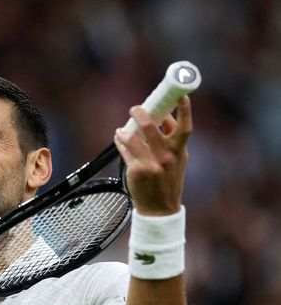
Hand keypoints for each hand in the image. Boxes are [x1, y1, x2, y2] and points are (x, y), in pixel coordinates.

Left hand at [114, 96, 191, 215]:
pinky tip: (119, 139)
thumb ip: (172, 139)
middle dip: (141, 114)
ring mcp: (151, 164)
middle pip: (151, 128)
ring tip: (122, 129)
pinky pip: (125, 151)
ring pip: (133, 139)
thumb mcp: (177, 160)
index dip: (185, 110)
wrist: (160, 208)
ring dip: (125, 131)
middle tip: (135, 108)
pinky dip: (120, 142)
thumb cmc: (167, 180)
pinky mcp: (137, 171)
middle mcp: (167, 157)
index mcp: (180, 151)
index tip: (181, 96)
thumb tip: (165, 116)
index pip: (185, 128)